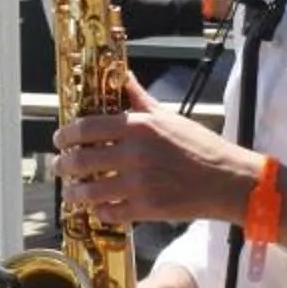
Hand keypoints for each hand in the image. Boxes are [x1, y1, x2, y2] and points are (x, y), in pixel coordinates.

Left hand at [56, 76, 253, 225]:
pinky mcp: (146, 209)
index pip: (87, 127)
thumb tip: (122, 75)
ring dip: (75, 192)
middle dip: (64, 165)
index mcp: (139, 127)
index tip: (60, 140)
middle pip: (81, 160)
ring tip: (71, 192)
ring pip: (89, 190)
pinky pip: (109, 212)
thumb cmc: (200, 147)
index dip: (66, 135)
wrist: (227, 180)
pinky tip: (99, 207)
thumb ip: (138, 99)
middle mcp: (134, 154)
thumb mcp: (167, 116)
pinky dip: (99, 211)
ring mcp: (139, 184)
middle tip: (60, 167)